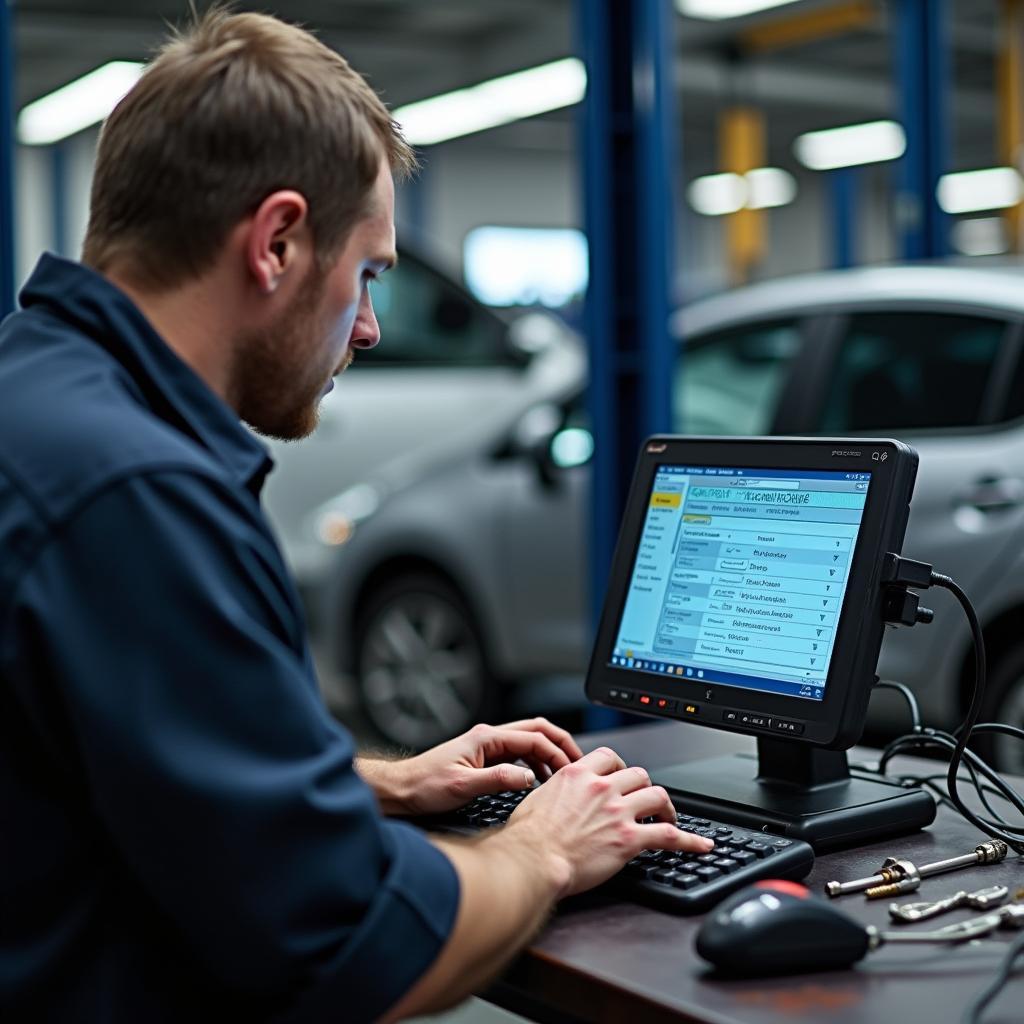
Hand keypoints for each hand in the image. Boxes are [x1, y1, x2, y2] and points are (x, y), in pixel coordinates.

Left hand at [357, 717, 583, 815]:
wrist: (403, 789)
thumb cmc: (425, 786)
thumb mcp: (462, 787)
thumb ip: (497, 780)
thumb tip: (528, 778)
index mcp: (486, 738)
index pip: (532, 737)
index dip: (556, 752)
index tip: (572, 770)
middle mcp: (488, 737)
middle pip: (535, 730)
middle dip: (560, 743)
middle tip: (579, 763)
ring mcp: (487, 746)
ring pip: (528, 741)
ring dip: (549, 753)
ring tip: (564, 774)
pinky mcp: (484, 758)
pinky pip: (518, 754)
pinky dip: (535, 762)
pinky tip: (540, 780)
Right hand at [503, 746, 714, 896]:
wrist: (533, 859)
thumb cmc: (527, 837)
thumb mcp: (536, 799)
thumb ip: (555, 791)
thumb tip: (555, 798)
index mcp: (578, 774)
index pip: (610, 758)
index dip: (620, 768)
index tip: (622, 779)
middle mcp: (602, 788)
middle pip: (638, 774)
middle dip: (644, 787)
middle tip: (644, 802)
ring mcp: (618, 812)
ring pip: (657, 796)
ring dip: (666, 807)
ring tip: (668, 818)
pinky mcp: (630, 839)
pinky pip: (670, 836)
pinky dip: (690, 840)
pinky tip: (701, 845)